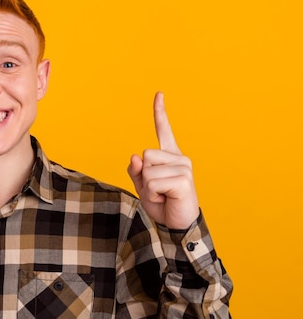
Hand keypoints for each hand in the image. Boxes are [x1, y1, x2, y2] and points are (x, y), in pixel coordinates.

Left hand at [127, 92, 199, 229]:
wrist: (176, 224)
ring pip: (148, 170)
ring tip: (163, 196)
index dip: (159, 112)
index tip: (159, 93)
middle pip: (145, 154)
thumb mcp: (143, 186)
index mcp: (169, 156)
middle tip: (158, 190)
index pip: (163, 130)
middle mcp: (179, 158)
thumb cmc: (162, 203)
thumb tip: (135, 157)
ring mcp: (183, 167)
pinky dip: (153, 195)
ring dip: (148, 188)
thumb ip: (136, 171)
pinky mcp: (184, 180)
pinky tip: (166, 199)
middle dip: (144, 176)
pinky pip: (153, 183)